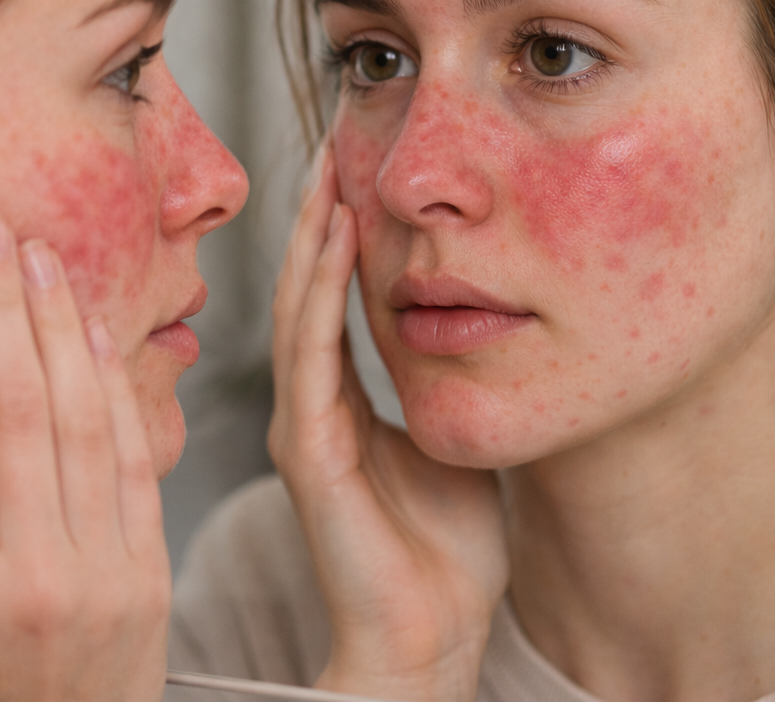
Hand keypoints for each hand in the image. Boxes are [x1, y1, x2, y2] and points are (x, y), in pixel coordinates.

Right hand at [0, 214, 169, 701]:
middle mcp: (31, 570)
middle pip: (20, 404)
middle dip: (5, 306)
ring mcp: (101, 569)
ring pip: (84, 419)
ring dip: (63, 326)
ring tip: (43, 260)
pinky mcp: (150, 567)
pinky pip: (136, 457)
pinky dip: (117, 386)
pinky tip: (95, 329)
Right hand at [269, 148, 508, 701]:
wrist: (429, 639)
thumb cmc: (444, 554)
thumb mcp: (452, 441)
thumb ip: (444, 386)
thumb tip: (475, 326)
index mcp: (340, 405)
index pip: (331, 299)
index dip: (339, 231)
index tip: (356, 163)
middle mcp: (311, 406)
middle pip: (304, 288)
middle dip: (319, 210)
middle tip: (335, 135)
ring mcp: (304, 427)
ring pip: (299, 308)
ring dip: (312, 234)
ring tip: (327, 165)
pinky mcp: (311, 452)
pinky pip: (311, 356)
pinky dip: (318, 292)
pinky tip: (331, 241)